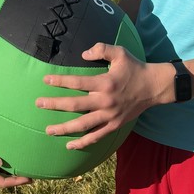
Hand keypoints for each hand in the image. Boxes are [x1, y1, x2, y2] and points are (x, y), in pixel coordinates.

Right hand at [0, 130, 31, 187]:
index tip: (30, 178)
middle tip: (33, 177)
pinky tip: (13, 163)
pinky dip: (7, 169)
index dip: (17, 181)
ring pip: (1, 176)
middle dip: (18, 180)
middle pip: (4, 181)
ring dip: (13, 175)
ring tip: (26, 171)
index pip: (3, 182)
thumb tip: (0, 163)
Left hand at [37, 44, 165, 150]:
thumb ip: (101, 49)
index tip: (46, 80)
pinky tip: (69, 144)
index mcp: (105, 83)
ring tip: (48, 130)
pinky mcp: (114, 125)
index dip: (60, 81)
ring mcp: (109, 116)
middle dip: (54, 104)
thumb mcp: (120, 52)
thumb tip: (83, 54)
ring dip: (64, 128)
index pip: (77, 83)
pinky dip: (83, 142)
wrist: (154, 87)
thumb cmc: (135, 68)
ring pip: (82, 125)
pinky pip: (96, 136)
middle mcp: (105, 101)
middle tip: (38, 104)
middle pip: (74, 105)